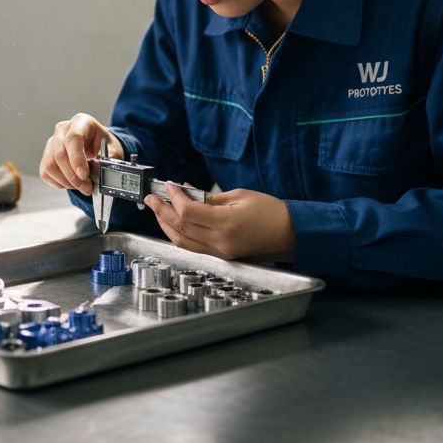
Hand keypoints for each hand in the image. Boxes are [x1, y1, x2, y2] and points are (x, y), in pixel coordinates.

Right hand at [38, 113, 123, 195]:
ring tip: (82, 186)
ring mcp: (51, 142)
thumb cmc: (104, 144)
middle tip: (86, 188)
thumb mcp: (113, 148)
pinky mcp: (46, 156)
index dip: (77, 159)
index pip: (73, 139)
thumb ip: (110, 159)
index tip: (84, 175)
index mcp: (81, 122)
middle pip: (60, 154)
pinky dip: (60, 183)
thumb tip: (104, 172)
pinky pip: (46, 173)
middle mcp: (63, 130)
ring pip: (50, 166)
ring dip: (67, 182)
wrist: (96, 144)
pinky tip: (73, 183)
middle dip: (73, 176)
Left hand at [145, 184, 295, 261]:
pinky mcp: (222, 256)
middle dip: (161, 211)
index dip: (174, 198)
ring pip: (182, 241)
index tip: (169, 185)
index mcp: (226, 224)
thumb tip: (188, 194)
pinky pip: (193, 247)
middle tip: (151, 198)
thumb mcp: (240, 196)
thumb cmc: (272, 212)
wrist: (291, 234)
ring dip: (166, 225)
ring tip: (158, 210)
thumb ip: (211, 198)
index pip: (188, 212)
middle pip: (180, 228)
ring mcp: (220, 252)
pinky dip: (180, 234)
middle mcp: (220, 242)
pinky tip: (175, 223)